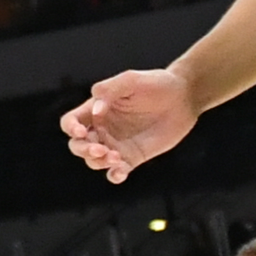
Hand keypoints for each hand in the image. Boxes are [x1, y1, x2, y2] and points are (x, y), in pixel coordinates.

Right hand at [59, 66, 194, 182]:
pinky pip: (116, 171)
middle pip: (78, 145)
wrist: (184, 98)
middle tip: (101, 150)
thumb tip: (96, 111)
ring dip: (98, 163)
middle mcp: (102, 129)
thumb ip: (109, 89)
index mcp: (95, 110)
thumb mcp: (131, 80)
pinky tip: (120, 172)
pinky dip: (114, 175)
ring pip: (94, 161)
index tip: (82, 131)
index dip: (70, 128)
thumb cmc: (157, 84)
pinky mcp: (133, 157)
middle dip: (83, 150)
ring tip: (116, 158)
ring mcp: (116, 144)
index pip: (70, 122)